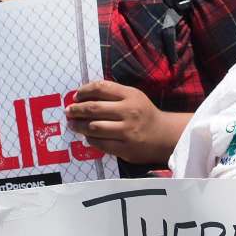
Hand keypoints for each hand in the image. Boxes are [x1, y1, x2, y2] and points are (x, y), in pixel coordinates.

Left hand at [65, 80, 182, 164]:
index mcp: (130, 95)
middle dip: (77, 109)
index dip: (84, 90)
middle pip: (94, 108)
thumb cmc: (144, 114)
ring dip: (79, 126)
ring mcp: (127, 131)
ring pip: (94, 127)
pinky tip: (87, 137)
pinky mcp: (126, 148)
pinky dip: (90, 140)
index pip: (101, 87)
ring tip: (73, 124)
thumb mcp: (134, 97)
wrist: (165, 135)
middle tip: (69, 111)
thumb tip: (84, 96)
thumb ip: (113, 95)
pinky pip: (101, 144)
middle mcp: (128, 112)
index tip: (76, 96)